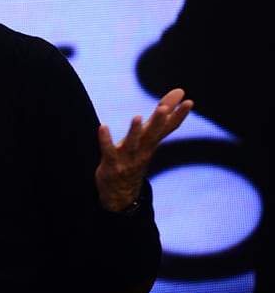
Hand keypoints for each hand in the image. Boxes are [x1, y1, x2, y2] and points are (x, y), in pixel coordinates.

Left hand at [96, 88, 192, 211]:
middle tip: (164, 108)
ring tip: (138, 117)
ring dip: (135, 131)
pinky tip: (102, 127)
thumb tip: (174, 98)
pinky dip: (105, 141)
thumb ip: (160, 120)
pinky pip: (108, 152)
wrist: (121, 194)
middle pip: (153, 135)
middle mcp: (142, 151)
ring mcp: (127, 159)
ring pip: (133, 144)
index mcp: (151, 143)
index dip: (178, 116)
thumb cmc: (135, 159)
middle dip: (159, 122)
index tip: (189, 101)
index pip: (168, 129)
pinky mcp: (111, 165)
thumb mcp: (148, 139)